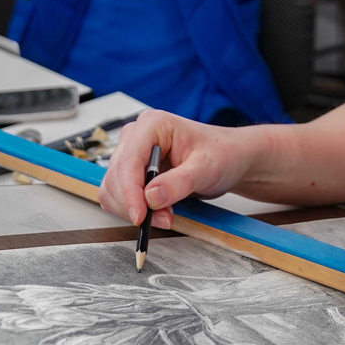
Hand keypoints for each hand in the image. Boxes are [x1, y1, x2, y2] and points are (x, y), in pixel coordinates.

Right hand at [98, 110, 259, 229]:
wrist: (231, 159)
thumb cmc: (223, 153)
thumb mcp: (206, 168)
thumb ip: (179, 182)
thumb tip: (150, 197)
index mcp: (153, 125)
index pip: (128, 161)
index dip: (130, 191)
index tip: (140, 216)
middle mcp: (137, 137)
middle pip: (116, 177)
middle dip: (135, 203)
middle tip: (164, 219)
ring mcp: (133, 154)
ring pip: (113, 189)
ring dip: (134, 209)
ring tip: (166, 215)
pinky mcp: (134, 172)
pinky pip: (119, 196)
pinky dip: (135, 209)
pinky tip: (158, 213)